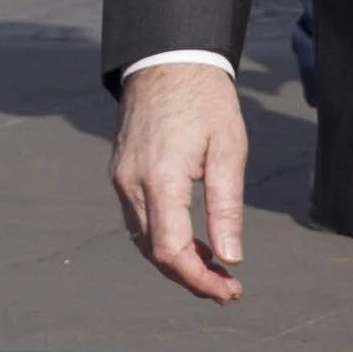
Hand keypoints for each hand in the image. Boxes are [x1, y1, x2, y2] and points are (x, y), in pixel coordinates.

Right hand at [110, 61, 249, 303]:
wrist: (167, 60)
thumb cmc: (205, 99)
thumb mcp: (229, 148)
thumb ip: (227, 206)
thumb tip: (231, 257)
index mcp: (160, 178)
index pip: (171, 251)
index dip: (199, 280)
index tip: (229, 291)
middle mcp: (132, 184)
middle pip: (155, 253)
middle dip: (192, 278)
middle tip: (229, 289)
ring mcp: (121, 180)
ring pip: (145, 241)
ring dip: (178, 262)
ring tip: (216, 270)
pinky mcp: (121, 174)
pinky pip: (139, 221)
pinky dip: (164, 240)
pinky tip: (192, 242)